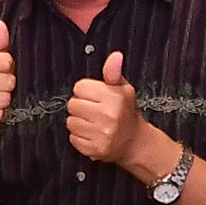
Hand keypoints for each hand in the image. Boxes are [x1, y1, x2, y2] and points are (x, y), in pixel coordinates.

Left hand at [61, 48, 138, 165]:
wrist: (135, 143)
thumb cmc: (126, 113)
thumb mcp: (123, 89)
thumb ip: (114, 72)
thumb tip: (115, 56)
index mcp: (115, 98)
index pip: (80, 87)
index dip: (86, 91)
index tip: (95, 97)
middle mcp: (109, 116)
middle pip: (72, 105)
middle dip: (81, 107)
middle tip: (94, 111)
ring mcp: (102, 134)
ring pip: (71, 122)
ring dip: (79, 122)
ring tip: (93, 123)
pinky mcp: (95, 149)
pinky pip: (73, 138)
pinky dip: (80, 137)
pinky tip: (93, 135)